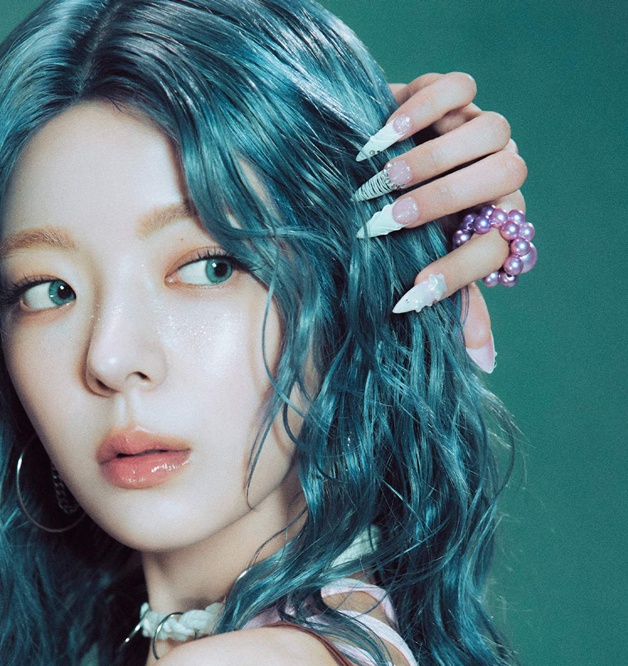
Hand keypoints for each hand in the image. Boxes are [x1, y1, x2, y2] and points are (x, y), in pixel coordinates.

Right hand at [353, 71, 527, 371]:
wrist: (371, 174)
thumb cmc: (401, 237)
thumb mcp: (422, 269)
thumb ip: (455, 306)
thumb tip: (482, 365)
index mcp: (498, 221)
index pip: (498, 246)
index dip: (456, 276)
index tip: (407, 295)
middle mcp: (499, 173)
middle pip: (504, 175)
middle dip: (443, 202)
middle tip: (387, 221)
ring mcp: (480, 129)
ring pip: (490, 130)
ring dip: (432, 160)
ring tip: (378, 180)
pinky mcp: (454, 96)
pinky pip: (458, 89)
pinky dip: (421, 110)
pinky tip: (380, 137)